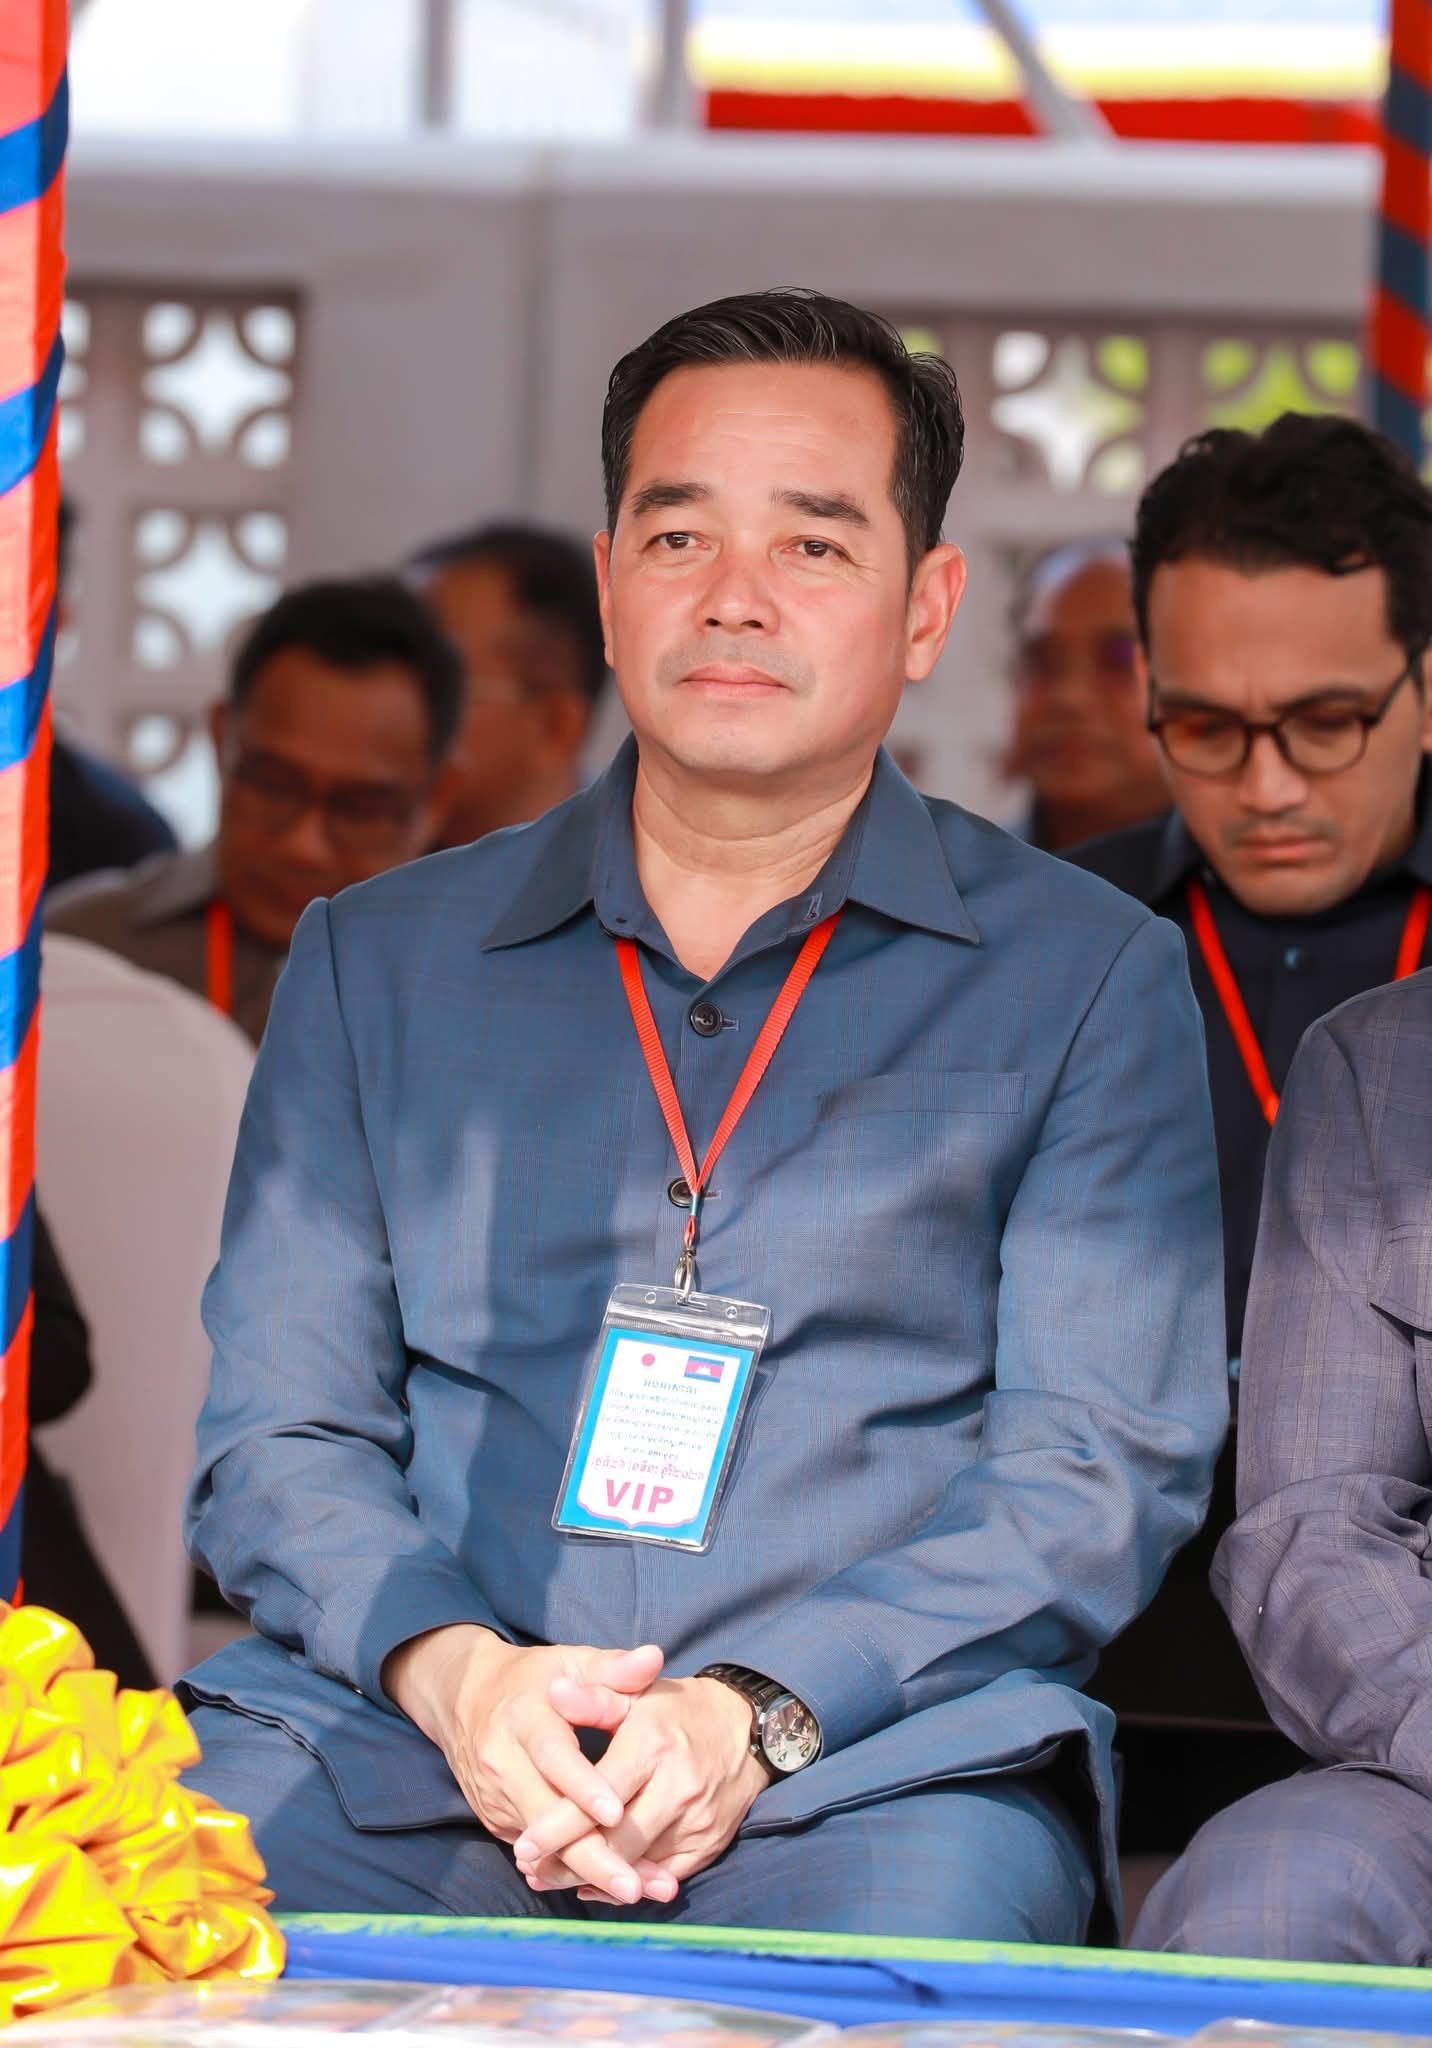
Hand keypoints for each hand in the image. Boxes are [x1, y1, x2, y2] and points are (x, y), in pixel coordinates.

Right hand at [382, 1624, 664, 1900]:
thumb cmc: (533, 1680)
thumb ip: (614, 1668)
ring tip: (640, 1890)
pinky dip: (573, 1872)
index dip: (584, 1787)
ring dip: (590, 1873)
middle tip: (636, 1885)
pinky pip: (538, 1854)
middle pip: (546, 1819)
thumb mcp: (571, 1663)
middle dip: (592, 1856)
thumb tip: (655, 1657)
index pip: (554, 1757)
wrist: (465, 1698)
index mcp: (524, 1719)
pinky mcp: (497, 1822)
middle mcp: (503, 1764)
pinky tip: (611, 1887)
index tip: (617, 1812)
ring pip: (544, 1849)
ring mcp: (496, 1799)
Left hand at [513, 1674, 767, 1902]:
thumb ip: (595, 1698)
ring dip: (592, 1878)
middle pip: (617, 1842)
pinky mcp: (707, 1846)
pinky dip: (626, 1883)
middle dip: (568, 1862)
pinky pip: (660, 1877)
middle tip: (529, 1869)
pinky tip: (594, 1883)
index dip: (560, 1826)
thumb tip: (555, 1691)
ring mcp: (696, 1822)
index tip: (525, 1845)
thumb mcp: (637, 1696)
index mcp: (654, 1745)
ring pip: (637, 1867)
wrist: (745, 1730)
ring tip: (549, 1878)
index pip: (600, 1798)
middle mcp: (679, 1788)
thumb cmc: (678, 1711)